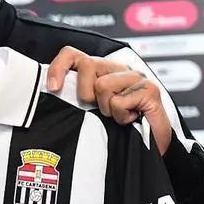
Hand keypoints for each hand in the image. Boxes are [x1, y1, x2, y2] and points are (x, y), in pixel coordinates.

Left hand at [46, 46, 171, 153]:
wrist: (151, 148)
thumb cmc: (119, 130)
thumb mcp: (90, 112)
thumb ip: (76, 98)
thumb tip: (53, 90)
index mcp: (101, 71)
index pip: (73, 55)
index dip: (59, 67)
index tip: (53, 87)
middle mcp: (118, 69)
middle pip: (88, 65)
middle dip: (86, 93)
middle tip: (99, 110)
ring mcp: (136, 77)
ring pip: (103, 84)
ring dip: (107, 109)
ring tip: (118, 116)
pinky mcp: (149, 89)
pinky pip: (119, 102)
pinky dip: (121, 117)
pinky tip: (131, 119)